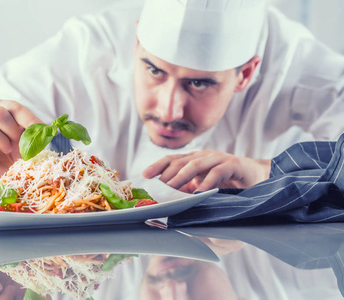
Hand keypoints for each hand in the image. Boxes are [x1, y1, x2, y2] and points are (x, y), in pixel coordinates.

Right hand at [0, 100, 41, 180]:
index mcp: (4, 111)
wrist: (5, 175)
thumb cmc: (19, 155)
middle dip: (12, 131)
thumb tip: (49, 129)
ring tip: (7, 151)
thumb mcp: (32, 143)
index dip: (28, 119)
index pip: (14, 107)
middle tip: (17, 144)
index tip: (40, 130)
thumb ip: (38, 133)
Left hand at [142, 149, 269, 192]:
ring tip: (171, 188)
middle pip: (180, 161)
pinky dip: (208, 181)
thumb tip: (167, 200)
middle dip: (166, 173)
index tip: (144, 175)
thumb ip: (187, 190)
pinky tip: (200, 191)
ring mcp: (218, 158)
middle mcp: (203, 156)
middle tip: (157, 186)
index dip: (157, 166)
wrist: (257, 177)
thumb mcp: (203, 186)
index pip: (171, 160)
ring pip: (196, 164)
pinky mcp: (233, 165)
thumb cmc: (227, 182)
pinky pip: (218, 172)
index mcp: (194, 159)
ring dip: (182, 176)